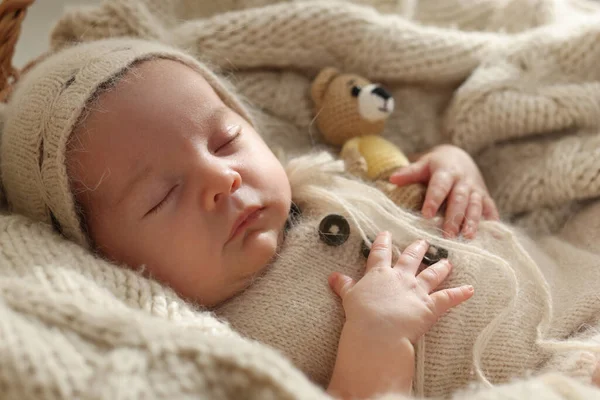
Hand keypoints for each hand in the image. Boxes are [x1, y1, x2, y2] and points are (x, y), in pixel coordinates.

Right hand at [326, 232, 472, 398]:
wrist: (377, 331)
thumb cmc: (361, 314)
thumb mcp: (349, 297)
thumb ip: (344, 285)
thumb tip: (333, 276)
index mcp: (379, 274)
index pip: (381, 253)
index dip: (383, 242)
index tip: (386, 233)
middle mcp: (400, 278)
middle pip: (410, 259)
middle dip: (417, 249)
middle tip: (423, 241)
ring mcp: (417, 291)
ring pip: (431, 275)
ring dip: (440, 267)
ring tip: (447, 261)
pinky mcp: (430, 307)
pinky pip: (448, 298)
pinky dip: (460, 294)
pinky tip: (470, 289)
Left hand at [390, 145, 499, 238]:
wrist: (459, 157)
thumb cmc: (436, 165)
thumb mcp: (423, 165)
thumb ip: (409, 173)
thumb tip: (392, 179)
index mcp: (446, 172)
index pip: (439, 186)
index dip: (433, 200)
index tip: (426, 215)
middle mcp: (463, 181)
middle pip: (459, 200)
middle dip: (454, 217)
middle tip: (447, 235)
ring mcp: (476, 189)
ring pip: (475, 206)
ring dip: (472, 222)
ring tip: (467, 237)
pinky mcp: (485, 196)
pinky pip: (490, 209)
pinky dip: (491, 222)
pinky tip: (492, 236)